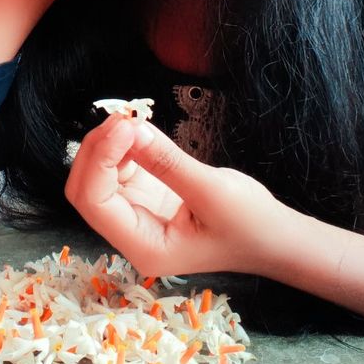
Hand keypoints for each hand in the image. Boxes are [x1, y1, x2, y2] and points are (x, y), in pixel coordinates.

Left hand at [64, 112, 290, 277]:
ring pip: (100, 177)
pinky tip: (139, 131)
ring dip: (108, 145)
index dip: (100, 160)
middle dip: (98, 150)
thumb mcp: (212, 191)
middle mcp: (132, 234)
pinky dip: (123, 147)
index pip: (94, 203)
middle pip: (88, 189)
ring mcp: (137, 215)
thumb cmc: (251, 225)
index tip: (125, 126)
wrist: (275, 239)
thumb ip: (167, 161)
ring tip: (134, 119)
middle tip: (126, 117)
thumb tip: (131, 129)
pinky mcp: (148, 197)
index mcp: (144, 247)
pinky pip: (121, 169)